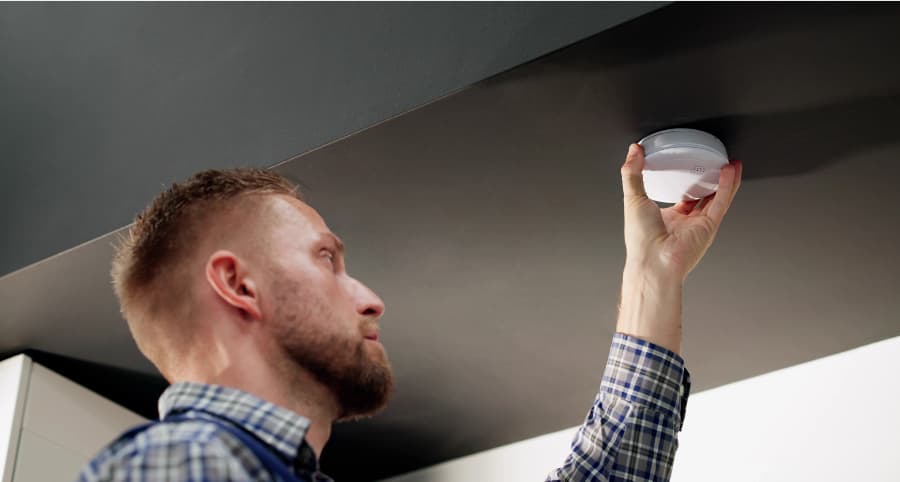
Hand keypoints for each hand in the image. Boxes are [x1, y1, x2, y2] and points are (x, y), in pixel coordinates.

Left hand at [620, 143, 742, 281]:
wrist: (652, 261)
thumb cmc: (641, 240)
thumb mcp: (632, 198)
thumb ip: (632, 173)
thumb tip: (633, 152)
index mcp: (667, 218)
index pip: (681, 197)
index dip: (687, 182)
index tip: (689, 165)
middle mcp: (685, 223)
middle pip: (702, 197)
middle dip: (710, 181)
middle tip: (713, 162)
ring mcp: (699, 225)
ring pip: (716, 197)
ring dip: (725, 179)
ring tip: (727, 161)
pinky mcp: (709, 226)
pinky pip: (722, 202)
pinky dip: (728, 185)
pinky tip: (731, 169)